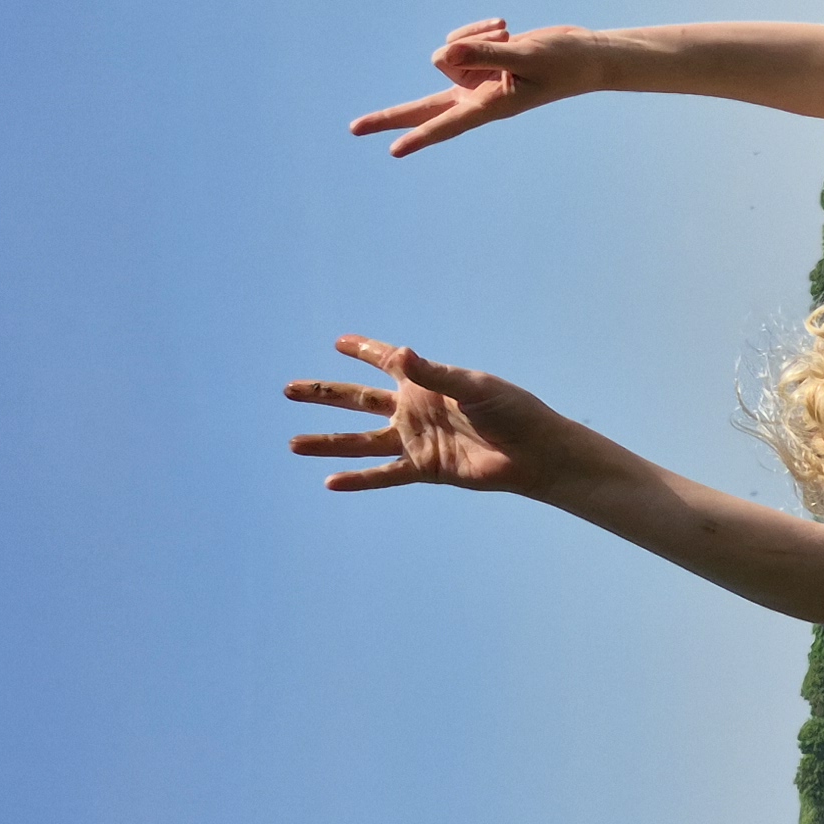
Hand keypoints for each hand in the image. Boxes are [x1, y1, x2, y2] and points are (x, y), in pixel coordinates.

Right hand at [285, 335, 584, 494]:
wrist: (533, 452)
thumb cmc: (511, 411)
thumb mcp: (473, 387)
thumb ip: (434, 373)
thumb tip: (398, 354)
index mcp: (427, 383)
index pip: (386, 361)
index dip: (364, 350)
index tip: (339, 341)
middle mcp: (415, 410)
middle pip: (358, 400)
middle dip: (325, 394)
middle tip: (289, 389)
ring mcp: (416, 440)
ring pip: (360, 441)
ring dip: (327, 442)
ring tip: (292, 443)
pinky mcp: (424, 469)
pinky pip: (383, 474)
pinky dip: (358, 479)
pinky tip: (330, 482)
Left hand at [350, 19, 607, 157]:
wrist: (586, 55)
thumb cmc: (564, 61)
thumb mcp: (526, 55)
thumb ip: (484, 54)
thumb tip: (442, 55)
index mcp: (491, 105)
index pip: (448, 123)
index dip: (421, 136)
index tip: (394, 151)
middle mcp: (477, 96)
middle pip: (425, 108)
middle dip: (390, 116)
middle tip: (353, 129)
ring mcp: (476, 80)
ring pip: (447, 54)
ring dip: (474, 37)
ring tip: (508, 34)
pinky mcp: (478, 62)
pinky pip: (459, 41)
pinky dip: (477, 30)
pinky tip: (503, 29)